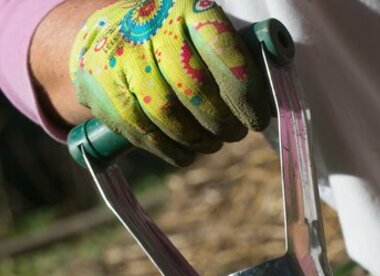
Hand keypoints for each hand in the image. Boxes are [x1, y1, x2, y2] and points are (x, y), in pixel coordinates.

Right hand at [69, 0, 270, 164]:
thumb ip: (237, 63)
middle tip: (235, 134)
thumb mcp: (206, 39)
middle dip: (222, 122)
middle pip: (194, 87)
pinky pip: (143, 131)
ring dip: (198, 140)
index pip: (222, 49)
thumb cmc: (176, 46)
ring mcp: (123, 57)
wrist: (105, 38)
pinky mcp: (103, 88)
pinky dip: (171, 150)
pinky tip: (186, 153)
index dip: (245, 91)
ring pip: (168, 114)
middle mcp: (151, 26)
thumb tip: (272, 101)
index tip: (258, 119)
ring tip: (211, 143)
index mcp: (188, 9)